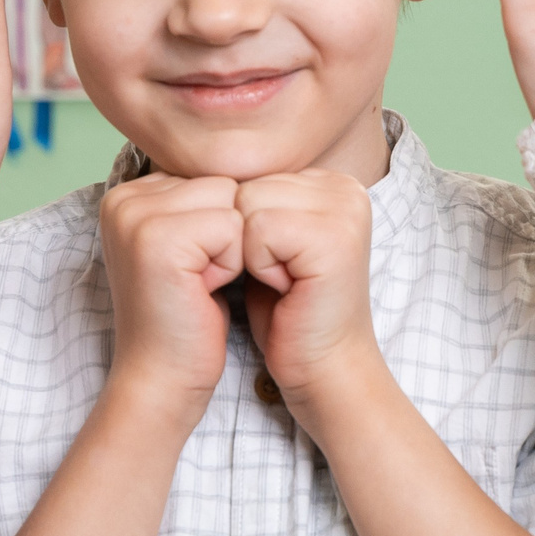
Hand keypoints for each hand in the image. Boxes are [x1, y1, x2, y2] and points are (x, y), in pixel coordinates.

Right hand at [100, 173, 242, 419]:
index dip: (220, 225)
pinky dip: (230, 263)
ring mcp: (135, 217)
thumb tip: (251, 160)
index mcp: (128, 194)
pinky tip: (202, 290)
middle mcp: (123, 198)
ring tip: (200, 282)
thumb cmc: (187, 317)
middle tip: (198, 278)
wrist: (163, 377)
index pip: (210, 175)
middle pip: (222, 182)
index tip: (194, 266)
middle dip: (228, 232)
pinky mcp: (157, 239)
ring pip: (230, 200)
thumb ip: (201, 201)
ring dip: (232, 247)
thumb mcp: (191, 246)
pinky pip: (231, 226)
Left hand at [236, 170, 381, 414]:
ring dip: (248, 252)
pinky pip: (258, 228)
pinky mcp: (334, 236)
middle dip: (243, 239)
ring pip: (246, 202)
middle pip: (243, 186)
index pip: (246, 175)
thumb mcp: (262, 243)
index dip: (239, 228)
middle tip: (279, 277)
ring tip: (282, 281)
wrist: (320, 368)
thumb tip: (190, 167)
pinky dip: (258, 264)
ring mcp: (344, 208)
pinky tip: (286, 287)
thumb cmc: (285, 312)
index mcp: (328, 182)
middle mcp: (344, 187)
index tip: (273, 264)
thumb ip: (247, 200)